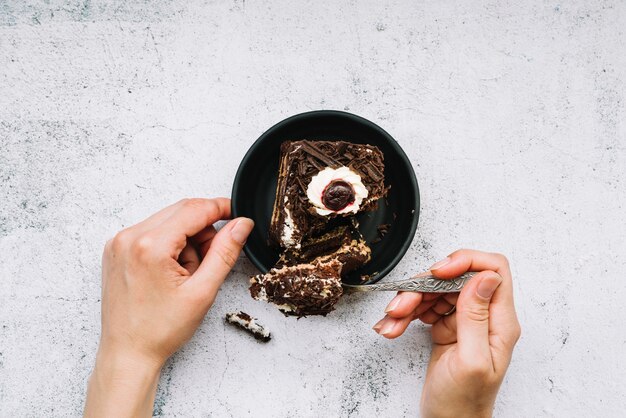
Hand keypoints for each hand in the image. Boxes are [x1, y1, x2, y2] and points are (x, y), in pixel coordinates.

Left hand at [84, 198, 253, 417]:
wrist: (128, 352)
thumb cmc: (160, 330)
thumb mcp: (202, 291)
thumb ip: (225, 252)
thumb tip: (241, 224)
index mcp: (150, 246)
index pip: (194, 209)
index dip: (220, 208)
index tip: (237, 214)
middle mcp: (129, 238)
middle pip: (181, 211)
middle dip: (203, 228)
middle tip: (210, 257)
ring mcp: (119, 242)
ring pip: (167, 220)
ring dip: (185, 238)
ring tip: (185, 272)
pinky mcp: (116, 249)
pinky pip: (151, 230)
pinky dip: (168, 243)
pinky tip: (171, 269)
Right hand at [373, 250, 520, 417]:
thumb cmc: (463, 403)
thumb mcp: (471, 360)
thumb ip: (477, 316)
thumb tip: (485, 277)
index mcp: (499, 322)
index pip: (493, 270)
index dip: (465, 262)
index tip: (437, 271)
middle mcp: (484, 316)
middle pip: (455, 278)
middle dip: (423, 287)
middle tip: (401, 306)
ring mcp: (464, 320)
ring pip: (435, 291)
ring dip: (408, 302)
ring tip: (392, 321)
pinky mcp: (446, 326)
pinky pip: (424, 307)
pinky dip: (405, 314)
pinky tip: (394, 327)